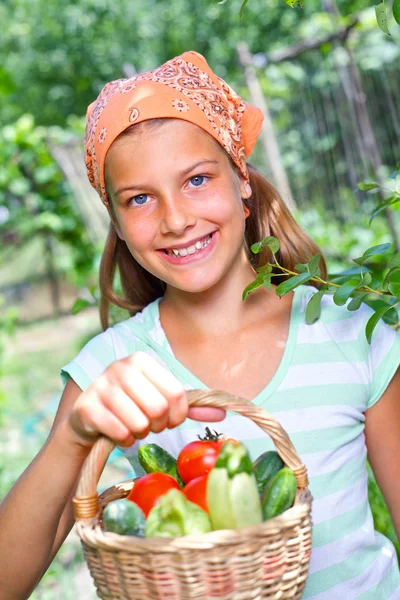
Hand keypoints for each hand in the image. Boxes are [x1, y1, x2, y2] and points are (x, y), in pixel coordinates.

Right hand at [68, 352, 224, 446]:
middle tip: (149, 425)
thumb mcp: (159, 401)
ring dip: (140, 434)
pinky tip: (118, 433)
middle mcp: (120, 367)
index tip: (170, 420)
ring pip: (139, 423)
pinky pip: (119, 433)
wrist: (88, 419)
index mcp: (141, 360)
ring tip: (132, 427)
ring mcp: (101, 386)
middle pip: (159, 408)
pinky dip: (124, 440)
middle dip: (158, 425)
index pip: (176, 393)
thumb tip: (223, 413)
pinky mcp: (87, 408)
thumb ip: (189, 406)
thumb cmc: (131, 407)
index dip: (178, 415)